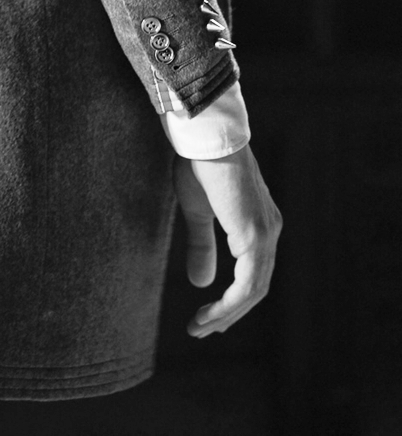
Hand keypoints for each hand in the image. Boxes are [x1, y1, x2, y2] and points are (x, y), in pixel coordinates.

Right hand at [173, 144, 281, 337]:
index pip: (254, 274)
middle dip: (228, 314)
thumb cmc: (199, 166)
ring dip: (226, 315)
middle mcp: (270, 231)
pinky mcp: (254, 236)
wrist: (204, 139)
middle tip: (201, 330)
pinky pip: (246, 284)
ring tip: (199, 327)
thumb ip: (203, 246)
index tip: (206, 317)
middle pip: (256, 287)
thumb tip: (202, 283)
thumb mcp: (198, 213)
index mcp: (259, 224)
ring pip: (252, 291)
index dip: (232, 300)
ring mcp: (265, 234)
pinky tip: (208, 314)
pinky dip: (228, 305)